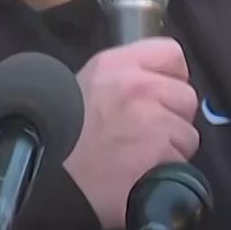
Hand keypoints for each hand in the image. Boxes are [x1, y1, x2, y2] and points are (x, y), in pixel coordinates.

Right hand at [61, 37, 199, 229]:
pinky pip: (182, 163)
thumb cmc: (58, 136)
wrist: (42, 175)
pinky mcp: (161, 155)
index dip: (170, 76)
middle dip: (172, 117)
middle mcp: (138, 87)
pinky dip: (166, 173)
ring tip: (138, 158)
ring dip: (170, 149)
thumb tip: (154, 85)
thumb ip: (121, 79)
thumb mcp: (85, 87)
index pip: (171, 54)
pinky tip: (139, 175)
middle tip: (144, 133)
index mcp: (115, 65)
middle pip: (186, 96)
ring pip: (187, 134)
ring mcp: (152, 121)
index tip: (160, 93)